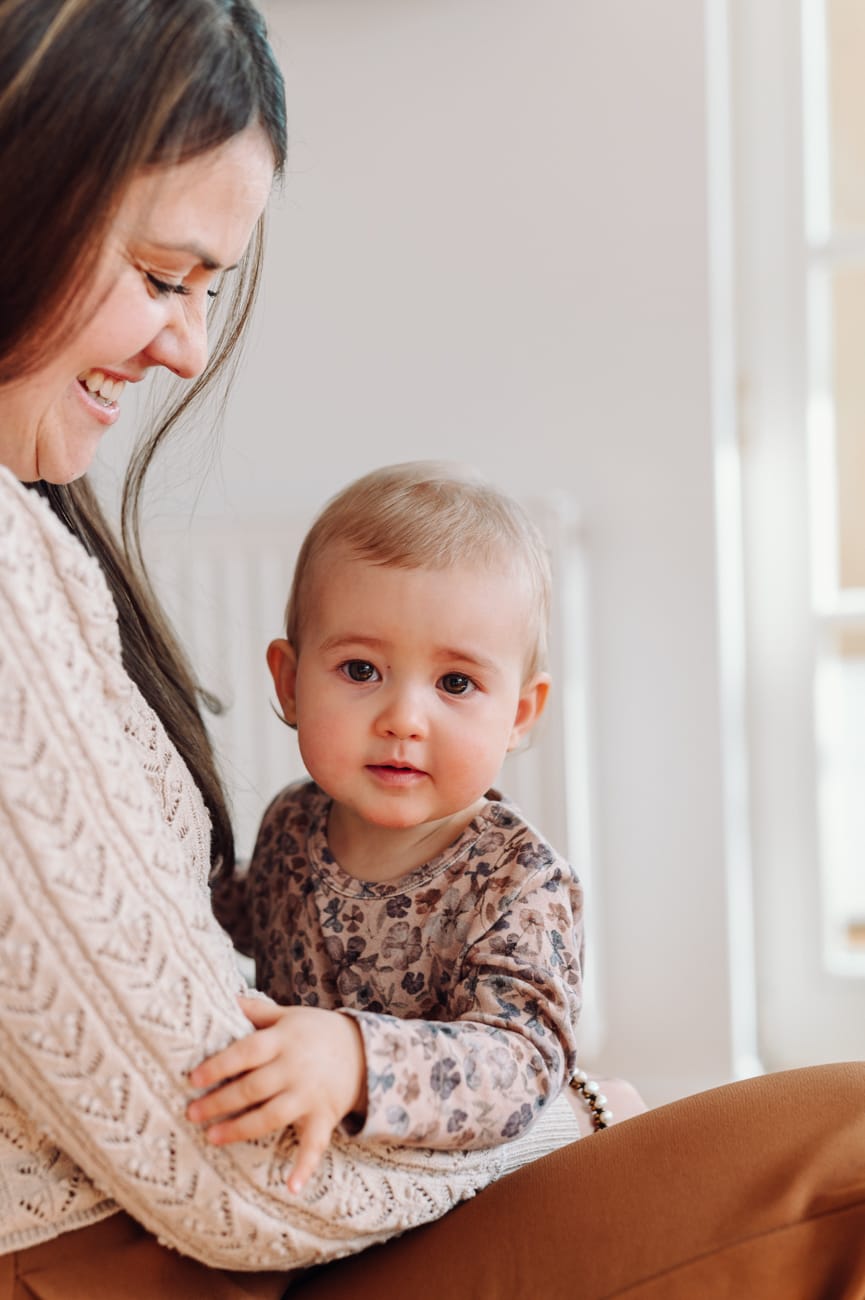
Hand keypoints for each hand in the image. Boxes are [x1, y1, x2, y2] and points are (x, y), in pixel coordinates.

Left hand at [186, 996, 366, 1192]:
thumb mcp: (288, 1015)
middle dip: (220, 1102)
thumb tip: (224, 997)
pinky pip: (314, 1145)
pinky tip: (291, 1188)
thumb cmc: (316, 1031)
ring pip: (272, 1116)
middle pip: (253, 1087)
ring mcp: (311, 1094)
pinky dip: (304, 1167)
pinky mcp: (324, 1116)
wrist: (364, 1049)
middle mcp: (295, 1067)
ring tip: (213, 1137)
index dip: (219, 1065)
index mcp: (283, 1040)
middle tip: (192, 1114)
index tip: (193, 1079)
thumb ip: (256, 1011)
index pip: (246, 1051)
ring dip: (241, 1130)